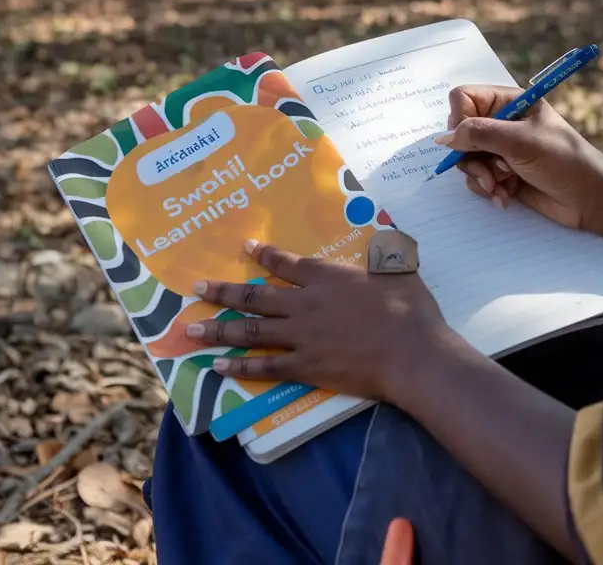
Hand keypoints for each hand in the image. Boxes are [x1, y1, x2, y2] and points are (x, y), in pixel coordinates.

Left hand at [187, 239, 452, 404]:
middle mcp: (304, 304)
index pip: (286, 262)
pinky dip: (240, 367)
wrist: (412, 354)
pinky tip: (218, 367)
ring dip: (219, 330)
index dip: (263, 254)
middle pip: (255, 297)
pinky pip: (265, 367)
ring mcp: (301, 337)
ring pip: (251, 332)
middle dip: (223, 292)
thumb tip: (387, 236)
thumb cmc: (409, 309)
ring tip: (191, 331)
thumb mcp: (399, 268)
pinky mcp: (305, 367)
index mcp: (326, 277)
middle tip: (196, 290)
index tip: (244, 247)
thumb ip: (386, 252)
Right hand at [438, 85, 602, 229]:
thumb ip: (478, 135)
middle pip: (461, 132)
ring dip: (480, 176)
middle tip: (491, 171)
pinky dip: (488, 189)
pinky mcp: (502, 173)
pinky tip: (505, 196)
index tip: (468, 140)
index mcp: (509, 102)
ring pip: (466, 158)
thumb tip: (442, 139)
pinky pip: (477, 178)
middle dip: (471, 156)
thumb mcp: (519, 141)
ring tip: (501, 187)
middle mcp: (502, 123)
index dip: (460, 119)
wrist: (589, 199)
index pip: (464, 99)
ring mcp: (501, 149)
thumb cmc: (562, 160)